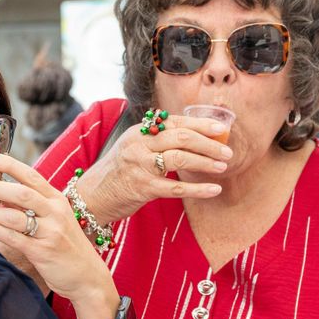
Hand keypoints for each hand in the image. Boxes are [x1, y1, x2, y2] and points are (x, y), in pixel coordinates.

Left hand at [0, 152, 114, 308]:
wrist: (88, 276)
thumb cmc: (66, 245)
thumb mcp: (57, 218)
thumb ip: (36, 205)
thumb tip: (4, 191)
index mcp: (57, 200)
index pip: (32, 176)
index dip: (10, 164)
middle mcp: (55, 212)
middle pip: (21, 193)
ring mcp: (50, 232)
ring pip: (14, 216)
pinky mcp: (42, 252)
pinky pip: (13, 237)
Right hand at [78, 113, 231, 225]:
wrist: (92, 196)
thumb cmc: (118, 172)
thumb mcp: (133, 148)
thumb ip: (157, 141)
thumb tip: (196, 138)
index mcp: (138, 132)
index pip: (174, 122)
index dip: (200, 124)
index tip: (221, 129)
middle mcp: (138, 145)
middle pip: (180, 137)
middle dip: (208, 143)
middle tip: (226, 151)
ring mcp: (140, 166)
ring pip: (180, 159)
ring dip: (205, 162)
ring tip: (222, 166)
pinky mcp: (143, 188)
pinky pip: (176, 188)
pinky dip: (198, 189)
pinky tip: (213, 189)